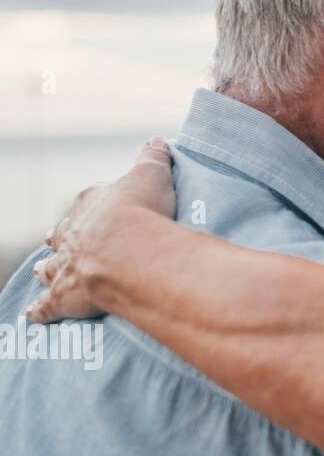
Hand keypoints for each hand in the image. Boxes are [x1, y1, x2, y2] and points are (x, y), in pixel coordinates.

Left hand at [26, 137, 176, 322]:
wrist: (129, 251)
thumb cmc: (141, 210)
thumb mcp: (152, 175)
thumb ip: (153, 157)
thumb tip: (157, 141)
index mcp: (91, 204)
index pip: (88, 200)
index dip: (93, 204)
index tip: (98, 206)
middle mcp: (73, 234)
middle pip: (61, 234)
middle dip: (60, 236)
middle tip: (57, 238)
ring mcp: (66, 265)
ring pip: (50, 267)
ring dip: (45, 269)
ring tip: (40, 271)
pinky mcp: (66, 296)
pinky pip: (49, 305)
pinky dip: (41, 310)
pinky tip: (33, 314)